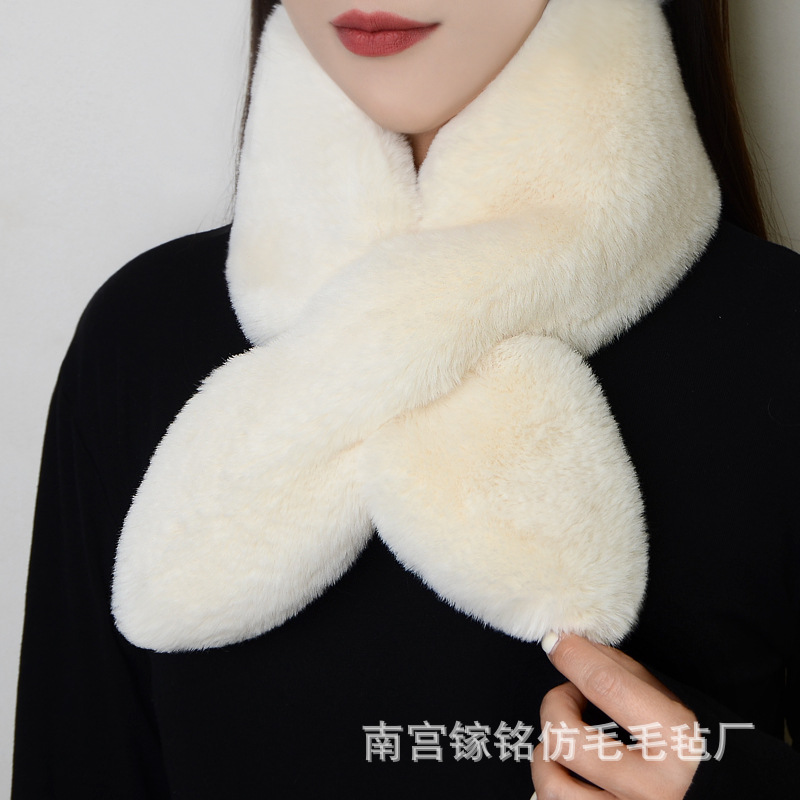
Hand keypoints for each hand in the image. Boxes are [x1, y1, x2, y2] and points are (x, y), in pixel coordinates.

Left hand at [531, 634, 700, 799]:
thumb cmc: (709, 756)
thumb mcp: (683, 709)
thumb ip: (629, 677)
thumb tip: (579, 649)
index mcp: (679, 743)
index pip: (608, 687)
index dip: (574, 657)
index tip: (557, 642)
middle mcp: (654, 788)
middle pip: (568, 739)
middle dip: (555, 704)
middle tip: (571, 695)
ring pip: (553, 785)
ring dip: (546, 754)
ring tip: (566, 740)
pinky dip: (553, 784)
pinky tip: (568, 773)